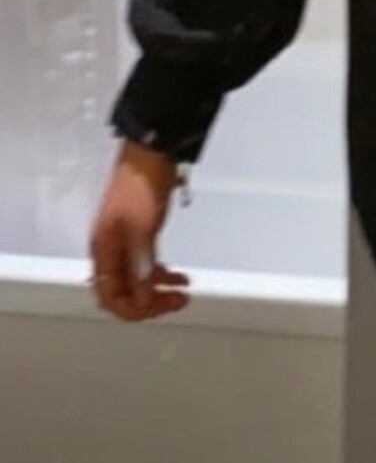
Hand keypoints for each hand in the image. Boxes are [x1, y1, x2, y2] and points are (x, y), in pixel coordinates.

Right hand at [88, 143, 190, 321]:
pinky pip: (145, 266)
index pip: (110, 297)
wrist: (150, 153)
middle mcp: (110, 251)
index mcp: (103, 251)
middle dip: (150, 303)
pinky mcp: (138, 234)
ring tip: (184, 290)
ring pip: (137, 281)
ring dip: (158, 290)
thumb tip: (142, 297)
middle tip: (178, 301)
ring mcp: (123, 243)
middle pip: (123, 293)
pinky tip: (179, 276)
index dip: (134, 308)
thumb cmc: (141, 186)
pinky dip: (161, 275)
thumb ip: (140, 264)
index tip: (162, 306)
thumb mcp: (140, 227)